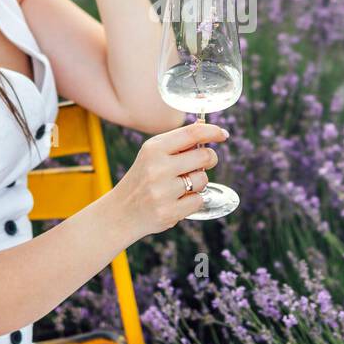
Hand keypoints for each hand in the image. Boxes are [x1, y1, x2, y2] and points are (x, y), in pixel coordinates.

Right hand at [108, 121, 227, 238]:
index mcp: (154, 148)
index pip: (192, 133)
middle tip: (203, 163)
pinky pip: (199, 200)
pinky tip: (178, 201)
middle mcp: (157, 168)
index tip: (222, 134)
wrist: (121, 212)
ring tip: (181, 186)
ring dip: (199, 182)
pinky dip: (193, 200)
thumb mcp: (152, 155)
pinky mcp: (169, 212)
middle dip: (210, 159)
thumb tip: (207, 131)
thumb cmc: (143, 179)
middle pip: (205, 156)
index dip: (212, 131)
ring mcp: (163, 191)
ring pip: (203, 179)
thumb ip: (177, 143)